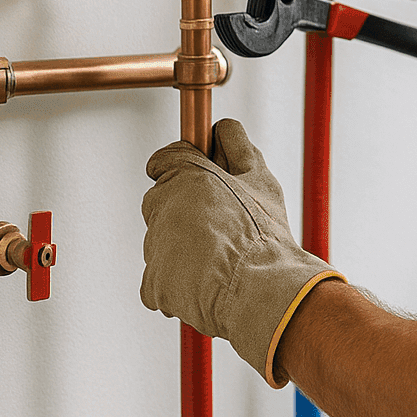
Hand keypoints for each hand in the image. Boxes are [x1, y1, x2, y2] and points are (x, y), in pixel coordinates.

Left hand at [140, 118, 343, 387]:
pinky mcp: (152, 285)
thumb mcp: (261, 176)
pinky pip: (160, 280)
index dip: (187, 169)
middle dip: (186, 211)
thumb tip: (221, 127)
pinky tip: (208, 280)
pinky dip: (179, 281)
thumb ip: (237, 145)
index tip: (204, 181)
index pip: (163, 161)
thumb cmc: (264, 234)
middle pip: (161, 203)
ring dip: (186, 247)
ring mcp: (153, 248)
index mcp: (185, 176)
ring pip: (164, 242)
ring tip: (221, 258)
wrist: (260, 288)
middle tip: (221, 225)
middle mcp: (160, 208)